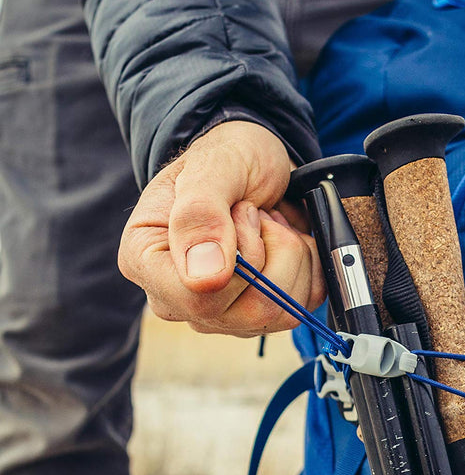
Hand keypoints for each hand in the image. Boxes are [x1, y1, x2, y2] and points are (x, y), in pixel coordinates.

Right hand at [118, 121, 324, 335]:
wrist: (254, 161)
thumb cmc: (226, 157)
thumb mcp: (212, 168)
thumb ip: (200, 214)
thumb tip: (204, 279)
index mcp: (146, 262)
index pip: (199, 299)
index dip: (240, 259)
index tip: (241, 211)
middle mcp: (178, 299)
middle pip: (250, 312)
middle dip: (272, 250)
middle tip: (255, 213)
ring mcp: (220, 314)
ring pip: (281, 313)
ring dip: (292, 255)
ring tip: (268, 224)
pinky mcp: (259, 317)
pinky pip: (302, 308)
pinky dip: (307, 266)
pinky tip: (282, 241)